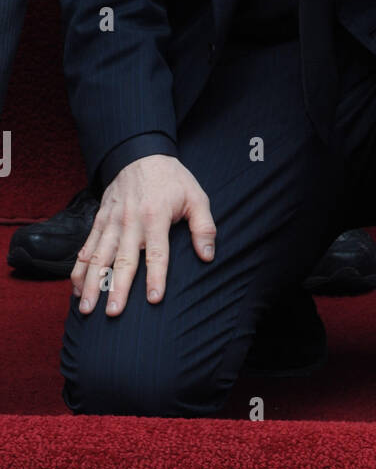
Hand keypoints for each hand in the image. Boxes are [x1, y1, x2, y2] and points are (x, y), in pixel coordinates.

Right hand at [71, 155, 215, 317]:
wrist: (140, 155)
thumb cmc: (172, 180)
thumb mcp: (196, 197)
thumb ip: (204, 227)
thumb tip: (207, 256)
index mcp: (156, 217)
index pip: (157, 252)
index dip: (156, 276)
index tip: (153, 299)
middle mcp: (131, 222)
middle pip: (123, 260)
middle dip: (116, 287)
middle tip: (113, 313)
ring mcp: (111, 222)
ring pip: (98, 257)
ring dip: (91, 284)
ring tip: (86, 309)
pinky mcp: (99, 222)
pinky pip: (85, 248)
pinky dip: (78, 269)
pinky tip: (75, 289)